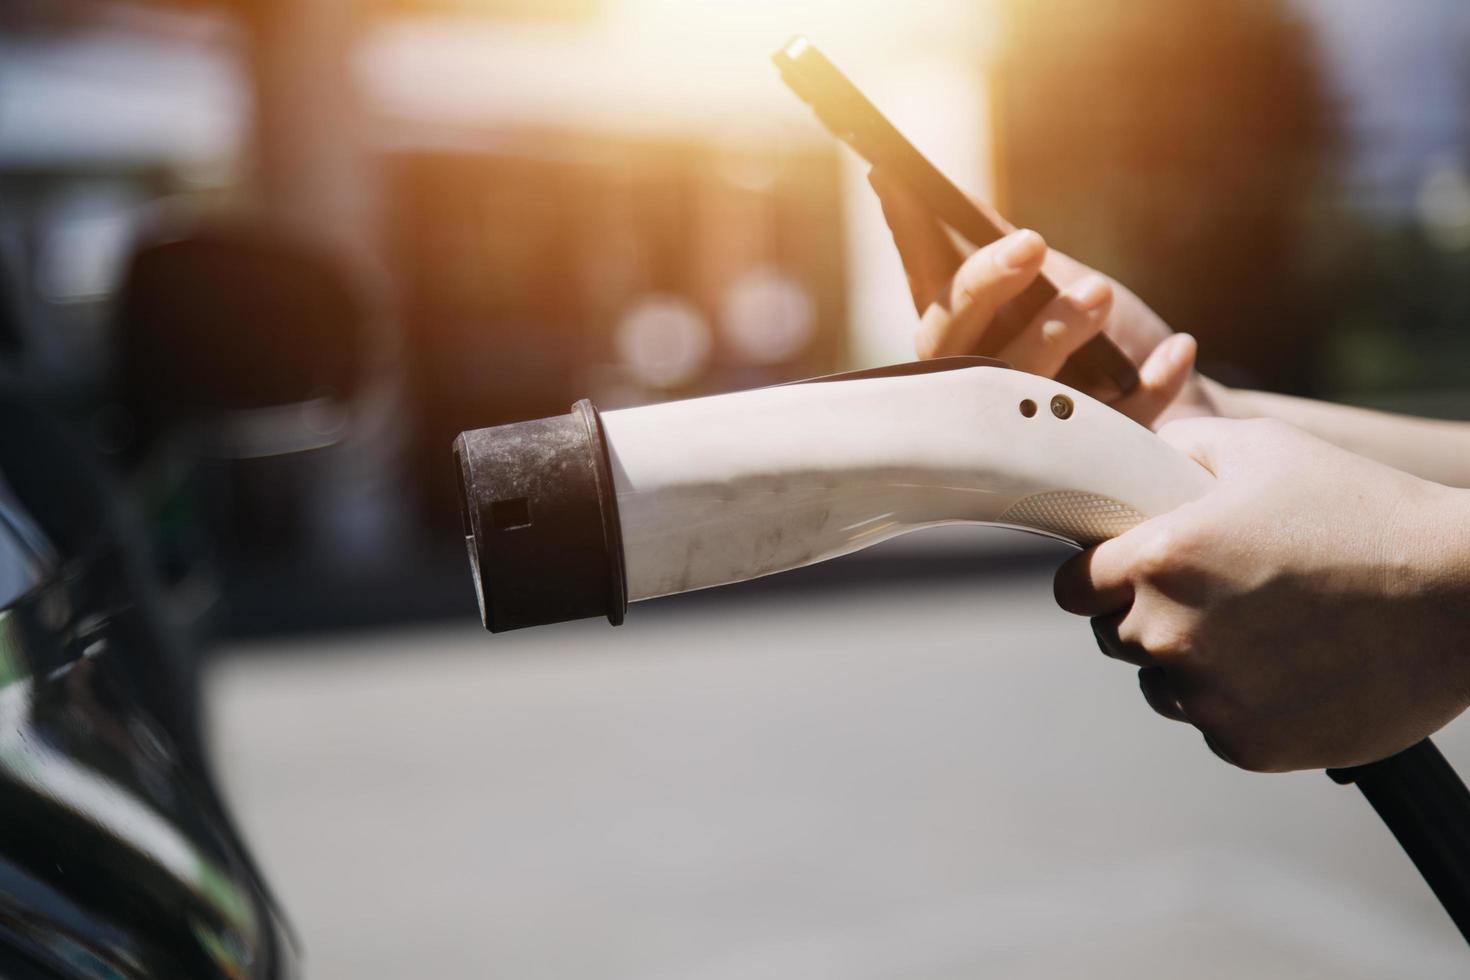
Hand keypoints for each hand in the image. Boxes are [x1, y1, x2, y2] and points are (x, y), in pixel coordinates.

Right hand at [869, 167, 1215, 426]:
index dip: (911, 244)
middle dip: (988, 290)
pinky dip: (1149, 383)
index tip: (898, 179)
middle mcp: (985, 393)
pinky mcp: (1088, 460)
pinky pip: (1111, 423)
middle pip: (956, 350)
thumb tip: (924, 182)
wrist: (1185, 403)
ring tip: (1101, 292)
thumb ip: (990, 242)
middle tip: (1032, 241)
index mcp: (965, 345)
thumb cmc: (1103, 337)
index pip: (931, 294)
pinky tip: (1178, 348)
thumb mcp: (1051, 278)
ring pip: (1020, 390)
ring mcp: (1033, 434)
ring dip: (1058, 333)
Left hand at [1053, 417, 1469, 771]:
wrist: (1465, 596)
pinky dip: (1238, 701)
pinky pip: (1213, 722)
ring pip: (1161, 684)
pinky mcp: (1249, 745)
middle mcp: (1171, 634)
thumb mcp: (1262, 448)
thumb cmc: (1363, 510)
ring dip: (1190, 661)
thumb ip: (1179, 449)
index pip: (1072, 588)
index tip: (1121, 573)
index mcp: (1159, 561)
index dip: (1094, 578)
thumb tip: (1135, 458)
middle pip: (1115, 635)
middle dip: (1146, 614)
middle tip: (1212, 592)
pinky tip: (1288, 664)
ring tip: (1259, 627)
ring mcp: (1209, 697)